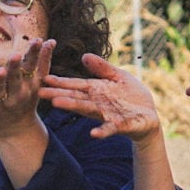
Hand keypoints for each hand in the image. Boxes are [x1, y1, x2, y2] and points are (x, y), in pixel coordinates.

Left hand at [0, 39, 52, 132]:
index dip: (34, 53)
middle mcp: (17, 93)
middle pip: (15, 78)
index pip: (32, 66)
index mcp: (28, 84)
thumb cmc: (26, 99)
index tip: (38, 40)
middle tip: (16, 55)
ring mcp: (2, 103)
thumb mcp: (36, 82)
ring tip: (0, 71)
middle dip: (15, 66)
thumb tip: (51, 40)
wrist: (16, 129)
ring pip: (0, 90)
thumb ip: (42, 61)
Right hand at [40, 53, 160, 141]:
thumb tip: (84, 56)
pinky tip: (94, 134)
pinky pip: (111, 128)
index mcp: (97, 90)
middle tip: (40, 92)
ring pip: (88, 110)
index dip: (61, 82)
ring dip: (73, 107)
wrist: (149, 116)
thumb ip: (102, 68)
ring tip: (58, 104)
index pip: (76, 85)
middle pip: (76, 97)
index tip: (44, 79)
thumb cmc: (131, 95)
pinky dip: (102, 131)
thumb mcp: (118, 76)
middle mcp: (98, 103)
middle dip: (59, 94)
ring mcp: (108, 115)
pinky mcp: (122, 125)